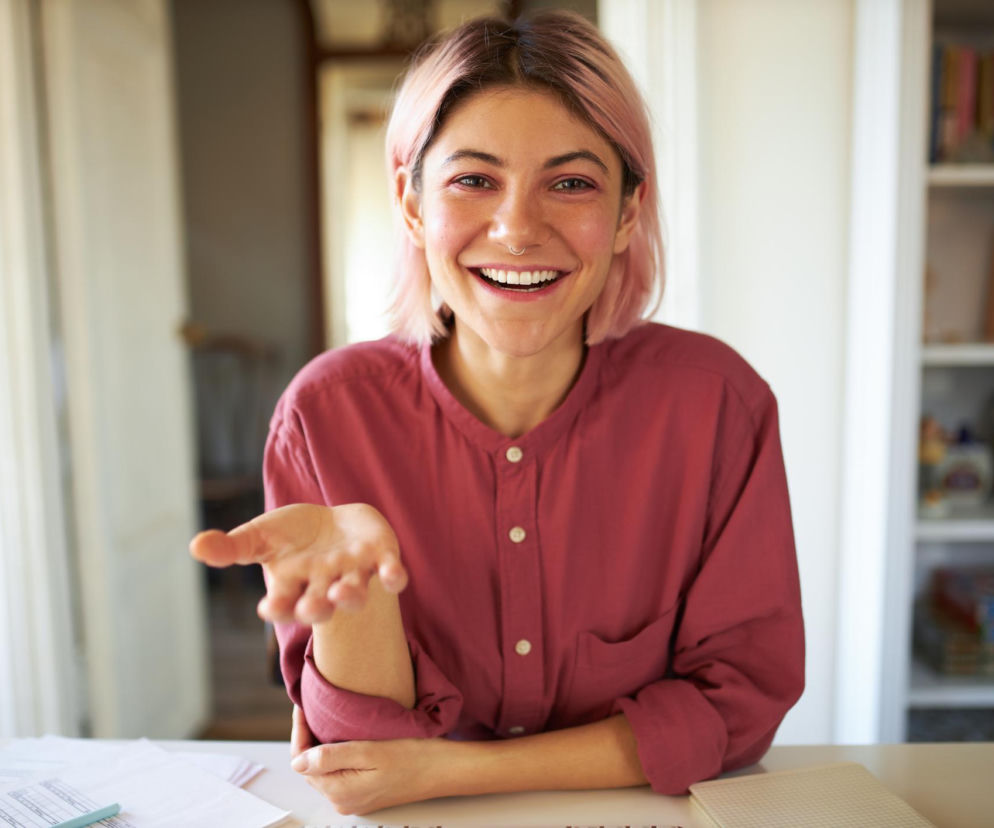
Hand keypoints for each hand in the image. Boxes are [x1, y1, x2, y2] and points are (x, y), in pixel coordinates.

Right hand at [189, 503, 407, 622]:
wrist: (333, 522)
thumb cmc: (290, 536)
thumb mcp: (258, 537)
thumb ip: (231, 547)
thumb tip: (195, 546)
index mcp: (293, 588)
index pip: (282, 605)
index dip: (278, 607)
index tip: (269, 607)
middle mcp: (324, 587)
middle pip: (319, 605)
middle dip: (317, 608)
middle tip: (313, 607)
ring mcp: (353, 575)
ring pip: (353, 594)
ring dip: (351, 597)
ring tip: (344, 594)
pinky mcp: (380, 559)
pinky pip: (390, 573)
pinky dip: (393, 576)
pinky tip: (394, 577)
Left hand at [289, 705, 439, 814]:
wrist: (443, 769)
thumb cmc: (414, 757)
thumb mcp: (369, 752)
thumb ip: (330, 758)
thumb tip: (298, 761)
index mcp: (340, 792)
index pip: (301, 762)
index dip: (299, 732)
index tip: (302, 708)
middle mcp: (343, 800)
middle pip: (310, 767)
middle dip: (308, 737)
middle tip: (312, 708)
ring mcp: (354, 798)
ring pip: (324, 769)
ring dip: (321, 745)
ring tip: (325, 717)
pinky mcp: (364, 792)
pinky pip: (339, 772)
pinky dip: (336, 753)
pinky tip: (343, 736)